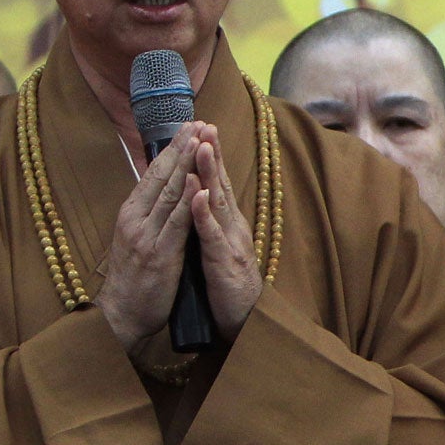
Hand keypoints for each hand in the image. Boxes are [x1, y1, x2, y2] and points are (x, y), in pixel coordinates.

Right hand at [94, 125, 200, 350]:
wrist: (120, 315)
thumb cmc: (133, 277)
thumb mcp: (137, 238)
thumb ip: (149, 214)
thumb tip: (161, 190)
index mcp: (131, 213)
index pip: (153, 173)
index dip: (171, 149)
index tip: (187, 126)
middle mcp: (135, 219)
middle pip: (161, 176)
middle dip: (181, 147)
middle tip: (198, 121)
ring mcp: (146, 235)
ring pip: (169, 193)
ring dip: (187, 164)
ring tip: (201, 139)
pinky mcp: (159, 254)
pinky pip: (177, 223)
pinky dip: (189, 201)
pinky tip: (199, 181)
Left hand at [187, 128, 263, 338]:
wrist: (245, 319)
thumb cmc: (228, 284)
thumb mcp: (217, 247)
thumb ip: (211, 224)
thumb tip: (201, 200)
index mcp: (227, 223)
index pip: (217, 183)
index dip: (210, 156)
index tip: (201, 128)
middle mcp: (232, 226)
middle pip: (221, 184)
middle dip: (212, 153)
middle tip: (205, 124)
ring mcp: (230, 242)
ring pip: (218, 203)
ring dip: (210, 174)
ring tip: (202, 147)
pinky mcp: (224, 262)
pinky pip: (212, 235)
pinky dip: (205, 215)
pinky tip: (198, 197)